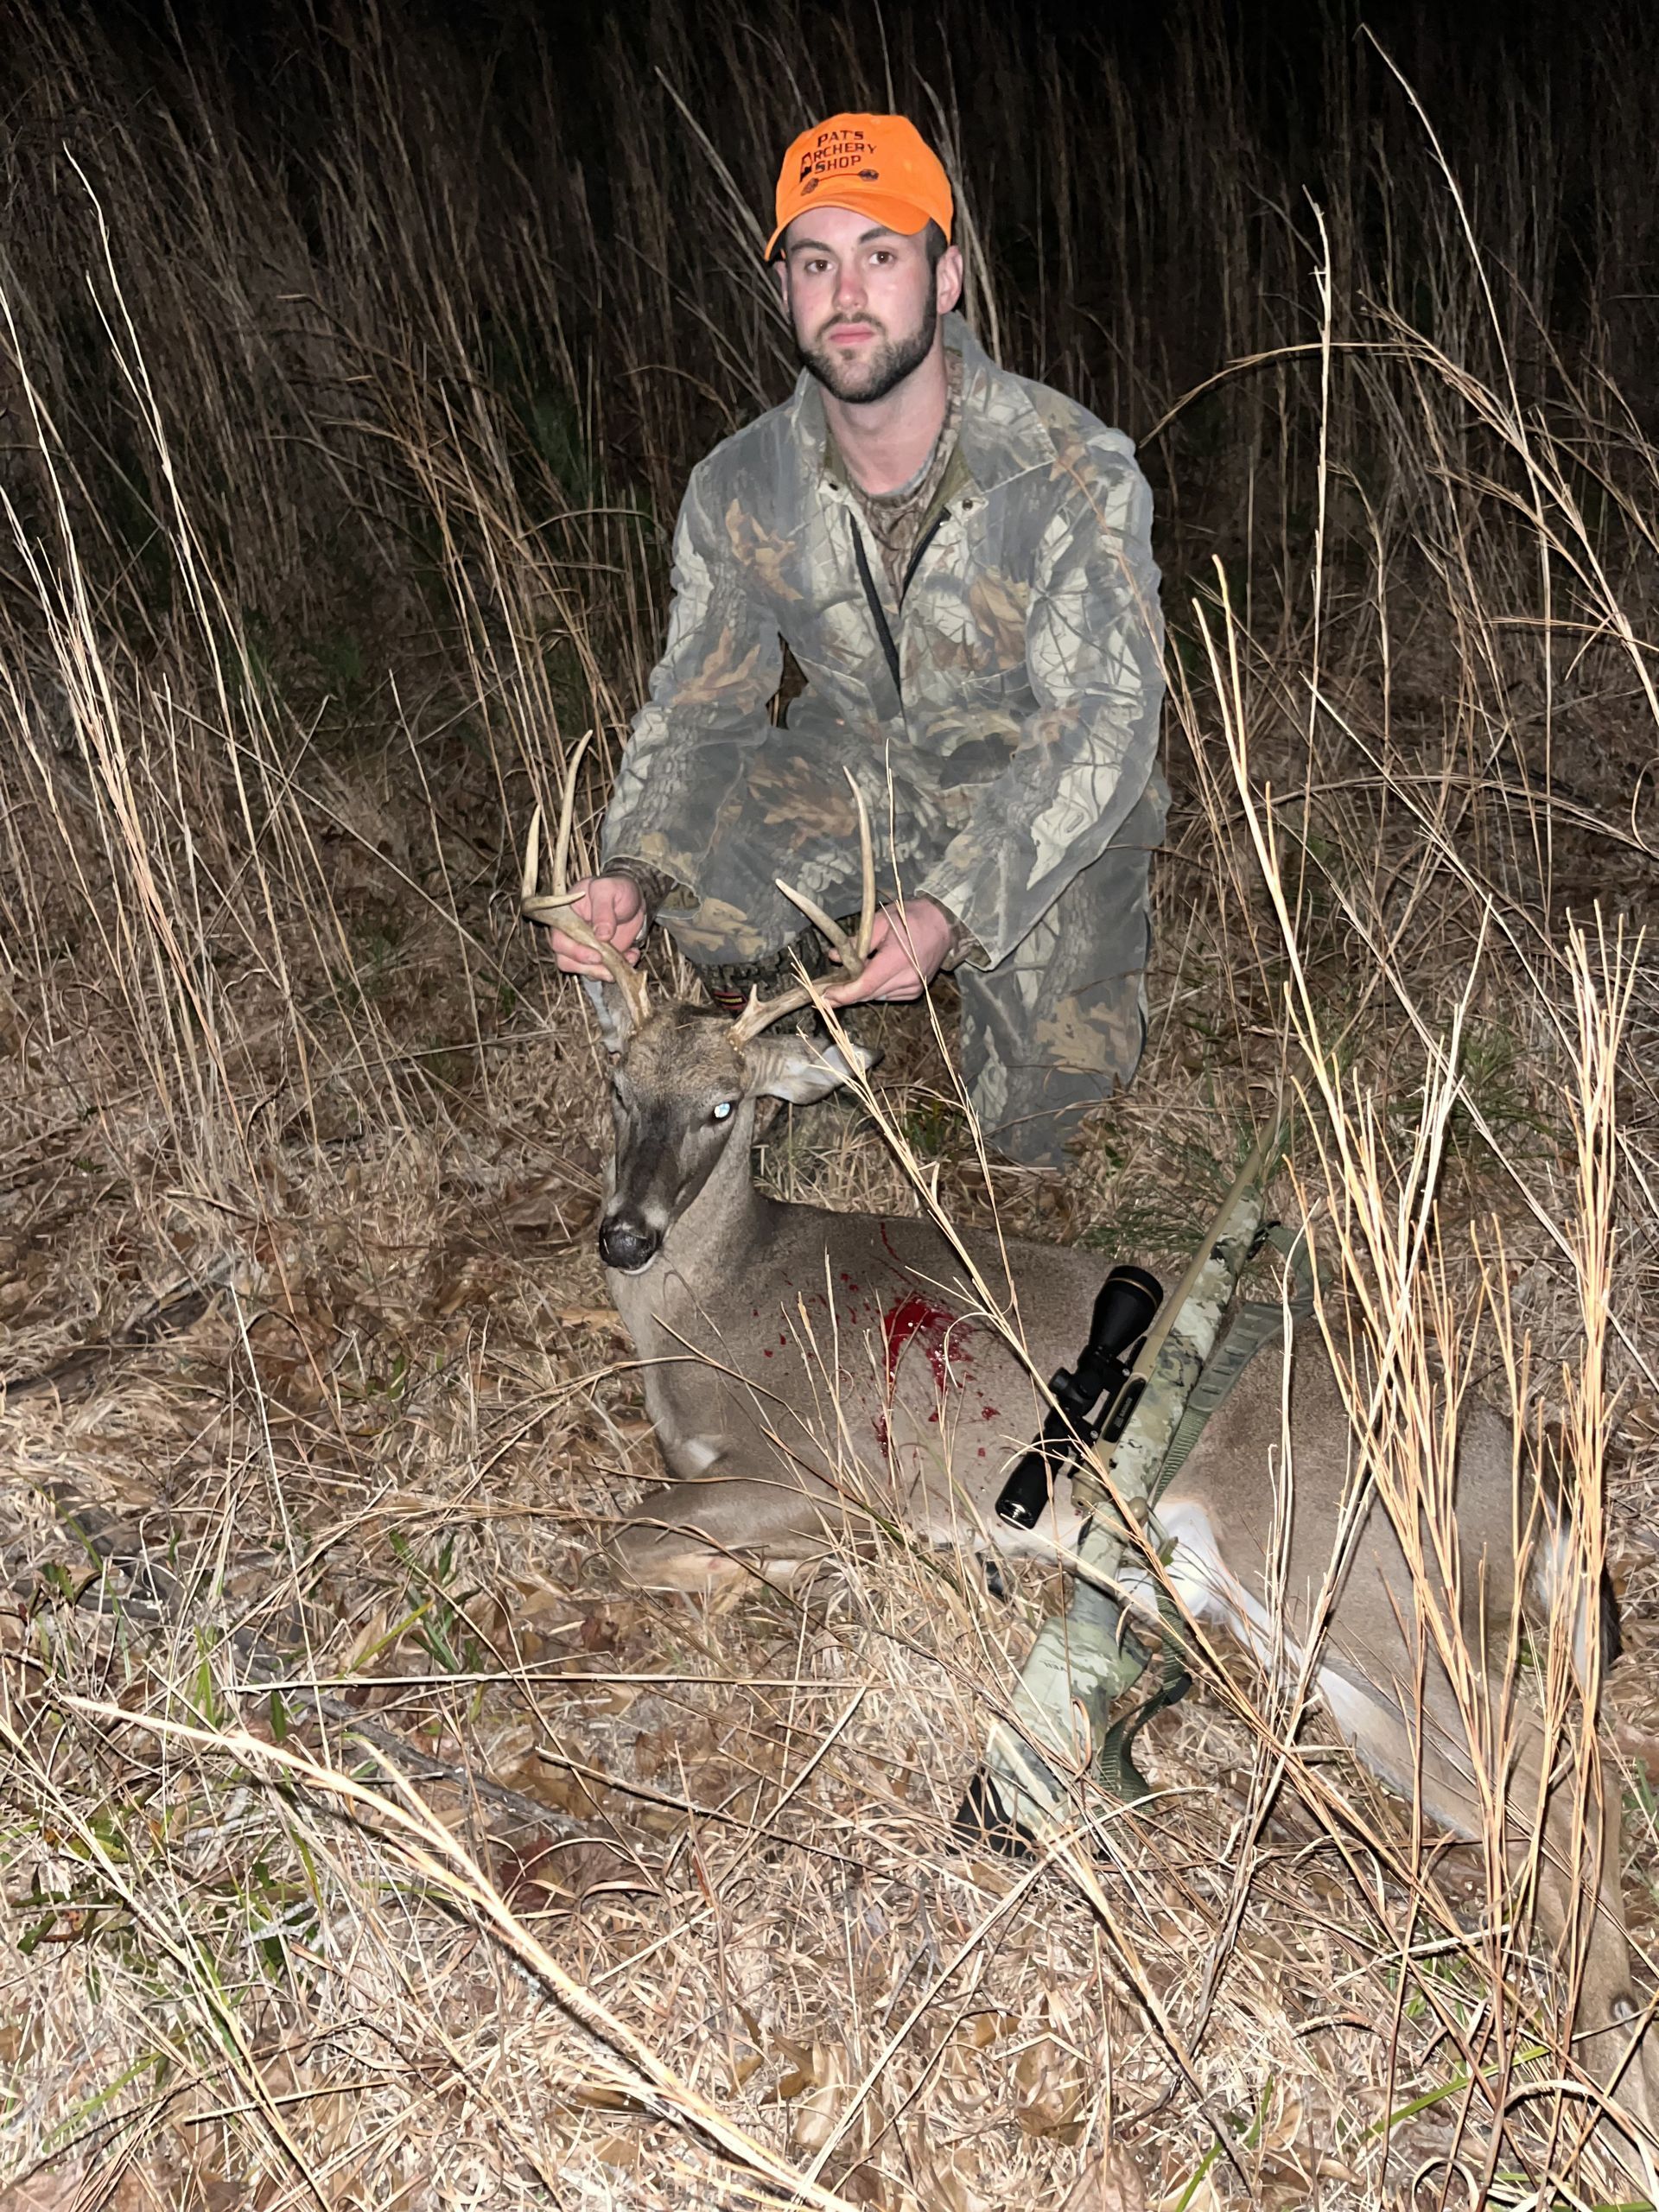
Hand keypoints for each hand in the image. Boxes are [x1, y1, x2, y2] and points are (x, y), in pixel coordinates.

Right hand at [540, 875, 645, 975]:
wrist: (633, 897)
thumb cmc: (615, 888)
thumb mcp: (608, 890)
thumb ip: (603, 910)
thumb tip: (601, 935)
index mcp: (566, 917)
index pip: (559, 941)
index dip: (574, 952)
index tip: (596, 955)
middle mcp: (571, 935)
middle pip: (567, 961)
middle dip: (589, 968)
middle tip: (610, 968)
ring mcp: (585, 948)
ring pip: (585, 970)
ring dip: (605, 972)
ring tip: (627, 959)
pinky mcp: (601, 957)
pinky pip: (604, 971)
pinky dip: (619, 969)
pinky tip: (632, 955)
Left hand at [823, 898, 953, 1004]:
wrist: (942, 924)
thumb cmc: (910, 918)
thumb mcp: (879, 921)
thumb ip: (856, 942)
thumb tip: (834, 956)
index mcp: (898, 959)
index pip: (866, 985)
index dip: (844, 994)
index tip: (825, 996)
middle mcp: (908, 978)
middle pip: (869, 994)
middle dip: (846, 994)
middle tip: (825, 992)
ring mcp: (913, 987)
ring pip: (877, 996)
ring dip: (860, 991)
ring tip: (847, 981)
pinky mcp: (915, 991)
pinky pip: (888, 995)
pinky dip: (875, 989)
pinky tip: (871, 977)